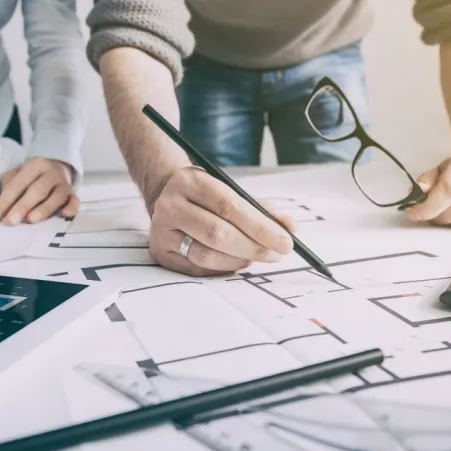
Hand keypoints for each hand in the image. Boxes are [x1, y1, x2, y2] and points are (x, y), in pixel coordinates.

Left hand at [0, 157, 78, 224]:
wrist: (57, 167)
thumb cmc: (32, 177)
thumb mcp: (18, 174)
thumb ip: (9, 186)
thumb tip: (2, 207)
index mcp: (34, 166)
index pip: (17, 184)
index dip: (5, 201)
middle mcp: (51, 173)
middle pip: (37, 190)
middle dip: (23, 206)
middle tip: (11, 221)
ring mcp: (64, 184)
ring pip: (56, 196)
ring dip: (44, 209)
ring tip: (31, 220)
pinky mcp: (73, 195)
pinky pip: (74, 201)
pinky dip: (71, 208)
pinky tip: (65, 215)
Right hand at [148, 167, 296, 276]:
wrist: (166, 198)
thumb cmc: (207, 197)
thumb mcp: (231, 192)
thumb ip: (261, 209)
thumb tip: (290, 228)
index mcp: (191, 181)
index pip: (229, 206)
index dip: (260, 227)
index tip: (285, 242)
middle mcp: (171, 204)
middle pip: (217, 233)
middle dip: (253, 248)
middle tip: (276, 255)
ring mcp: (162, 230)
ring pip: (206, 255)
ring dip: (239, 261)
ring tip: (256, 258)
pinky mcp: (160, 252)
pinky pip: (197, 269)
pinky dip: (223, 268)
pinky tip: (236, 262)